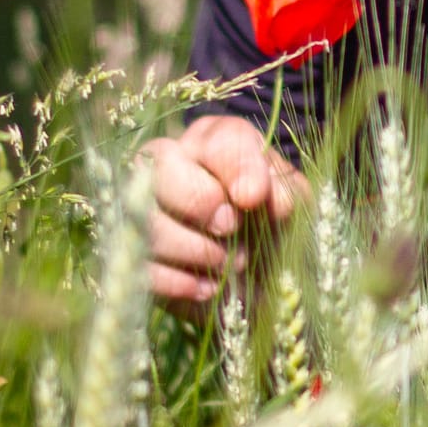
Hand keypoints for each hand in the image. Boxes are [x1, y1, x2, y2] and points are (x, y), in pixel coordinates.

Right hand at [145, 113, 304, 313]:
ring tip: (231, 264)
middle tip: (230, 228)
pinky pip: (141, 264)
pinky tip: (208, 288)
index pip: (218, 138)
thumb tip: (252, 194)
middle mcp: (169, 165)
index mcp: (215, 144)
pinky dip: (179, 281)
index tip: (253, 199)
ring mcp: (141, 208)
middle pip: (161, 162)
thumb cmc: (273, 231)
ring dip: (195, 247)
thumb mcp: (293, 208)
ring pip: (146, 216)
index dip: (236, 167)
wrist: (258, 287)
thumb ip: (282, 191)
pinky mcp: (133, 255)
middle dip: (198, 200)